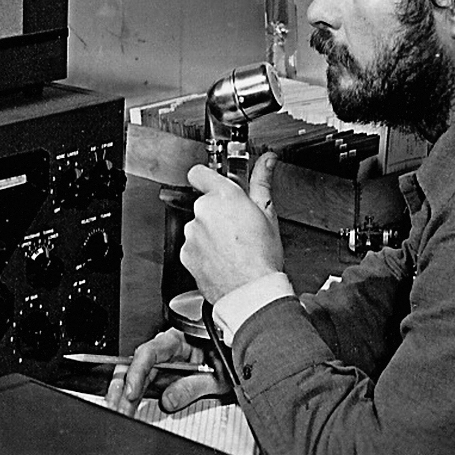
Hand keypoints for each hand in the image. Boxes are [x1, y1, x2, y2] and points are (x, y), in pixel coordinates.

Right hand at [105, 328, 230, 415]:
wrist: (238, 352)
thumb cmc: (229, 355)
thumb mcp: (217, 375)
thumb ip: (192, 386)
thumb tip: (168, 400)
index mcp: (178, 339)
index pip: (150, 353)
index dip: (137, 372)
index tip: (131, 392)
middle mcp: (165, 348)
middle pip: (136, 365)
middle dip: (123, 388)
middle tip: (118, 409)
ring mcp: (162, 361)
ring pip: (136, 374)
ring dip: (124, 394)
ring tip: (119, 410)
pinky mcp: (162, 374)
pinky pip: (143, 383)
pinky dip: (132, 396)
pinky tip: (127, 407)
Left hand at [181, 150, 282, 303]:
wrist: (251, 293)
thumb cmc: (262, 257)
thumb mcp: (268, 214)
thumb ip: (262, 182)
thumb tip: (267, 161)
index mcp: (223, 196)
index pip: (199, 172)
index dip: (207, 178)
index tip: (215, 185)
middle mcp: (203, 211)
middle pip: (203, 203)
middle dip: (216, 212)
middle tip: (236, 227)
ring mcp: (192, 233)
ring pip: (198, 226)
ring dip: (209, 233)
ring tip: (231, 248)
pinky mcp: (185, 253)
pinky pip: (193, 247)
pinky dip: (203, 252)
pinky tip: (222, 260)